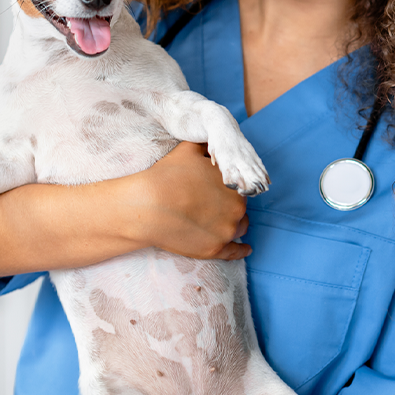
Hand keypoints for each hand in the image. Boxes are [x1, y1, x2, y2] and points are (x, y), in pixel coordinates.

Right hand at [128, 141, 251, 260]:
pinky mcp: (214, 250)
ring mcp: (226, 232)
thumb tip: (212, 142)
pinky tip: (246, 249)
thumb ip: (206, 146)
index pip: (239, 187)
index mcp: (233, 185)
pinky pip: (235, 252)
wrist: (149, 206)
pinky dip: (241, 250)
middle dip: (230, 206)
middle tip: (214, 205)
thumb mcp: (189, 150)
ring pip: (239, 228)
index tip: (217, 190)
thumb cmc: (167, 176)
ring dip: (234, 225)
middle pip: (240, 208)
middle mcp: (236, 209)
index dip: (228, 188)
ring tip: (224, 223)